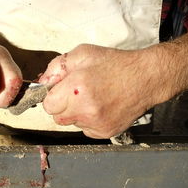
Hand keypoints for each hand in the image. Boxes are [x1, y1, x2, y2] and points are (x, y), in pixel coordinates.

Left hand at [39, 44, 158, 137]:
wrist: (146, 78)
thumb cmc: (115, 64)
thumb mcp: (82, 54)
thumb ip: (56, 68)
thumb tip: (42, 83)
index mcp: (76, 88)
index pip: (48, 105)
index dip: (53, 96)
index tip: (61, 91)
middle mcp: (85, 109)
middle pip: (57, 117)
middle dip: (63, 105)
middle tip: (78, 93)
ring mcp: (96, 123)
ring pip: (72, 124)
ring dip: (76, 114)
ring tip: (93, 98)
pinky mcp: (106, 132)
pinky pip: (86, 130)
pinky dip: (89, 121)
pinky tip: (101, 107)